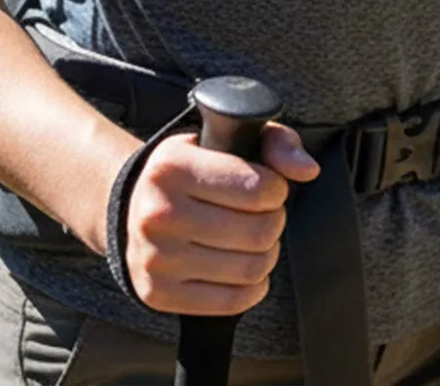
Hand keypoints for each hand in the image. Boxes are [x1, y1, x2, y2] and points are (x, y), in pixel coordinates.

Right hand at [122, 122, 318, 315]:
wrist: (131, 207)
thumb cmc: (193, 168)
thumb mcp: (227, 137)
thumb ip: (275, 143)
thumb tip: (308, 170)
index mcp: (173, 167)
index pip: (257, 188)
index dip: (277, 189)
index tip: (269, 187)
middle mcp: (159, 213)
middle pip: (259, 231)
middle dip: (274, 222)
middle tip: (264, 214)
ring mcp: (156, 258)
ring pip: (250, 268)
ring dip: (266, 254)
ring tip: (255, 239)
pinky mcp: (157, 294)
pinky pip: (230, 302)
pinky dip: (252, 288)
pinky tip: (245, 267)